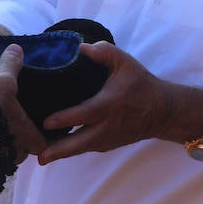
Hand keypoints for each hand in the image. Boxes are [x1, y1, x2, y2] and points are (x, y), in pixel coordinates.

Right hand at [0, 43, 44, 159]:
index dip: (40, 135)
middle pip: (25, 149)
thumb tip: (17, 48)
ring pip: (6, 154)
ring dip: (1, 144)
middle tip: (11, 124)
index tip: (36, 126)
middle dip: (18, 139)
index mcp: (33, 139)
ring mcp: (1, 164)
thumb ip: (10, 67)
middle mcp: (20, 156)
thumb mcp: (1, 84)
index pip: (44, 142)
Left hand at [36, 42, 179, 164]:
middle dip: (59, 151)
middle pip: (80, 142)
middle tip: (39, 156)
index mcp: (110, 104)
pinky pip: (87, 148)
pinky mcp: (109, 144)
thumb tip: (81, 47)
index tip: (46, 123)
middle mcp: (107, 126)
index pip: (85, 114)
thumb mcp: (126, 63)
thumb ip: (104, 52)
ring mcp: (108, 138)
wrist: (163, 112)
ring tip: (41, 156)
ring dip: (62, 154)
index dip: (65, 119)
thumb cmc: (142, 84)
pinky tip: (57, 150)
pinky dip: (73, 150)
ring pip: (82, 149)